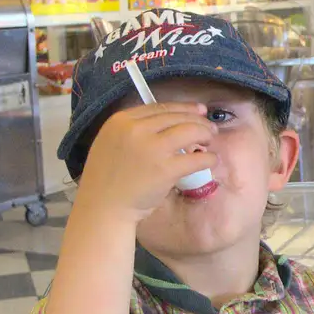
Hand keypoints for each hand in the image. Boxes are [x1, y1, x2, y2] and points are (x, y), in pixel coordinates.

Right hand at [75, 102, 217, 221]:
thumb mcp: (112, 142)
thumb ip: (133, 130)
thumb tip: (168, 122)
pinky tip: (211, 161)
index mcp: (121, 120)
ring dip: (205, 134)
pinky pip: (196, 158)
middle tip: (209, 129)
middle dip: (198, 121)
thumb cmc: (107, 178)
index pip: (160, 107)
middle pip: (177, 117)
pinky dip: (208, 158)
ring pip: (190, 131)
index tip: (198, 111)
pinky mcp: (165, 169)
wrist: (103, 207)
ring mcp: (152, 148)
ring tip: (210, 142)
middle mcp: (136, 129)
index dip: (184, 108)